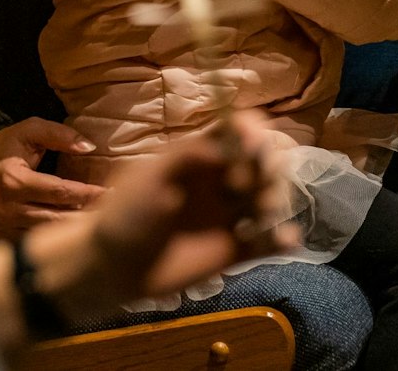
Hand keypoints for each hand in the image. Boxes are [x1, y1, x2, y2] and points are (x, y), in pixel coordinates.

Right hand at [0, 118, 104, 238]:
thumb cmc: (8, 146)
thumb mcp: (31, 130)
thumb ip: (60, 135)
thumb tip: (89, 147)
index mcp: (13, 181)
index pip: (59, 191)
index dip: (88, 193)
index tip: (113, 192)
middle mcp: (7, 209)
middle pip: (57, 218)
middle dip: (88, 214)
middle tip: (116, 211)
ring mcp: (5, 227)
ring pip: (49, 234)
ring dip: (76, 229)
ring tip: (103, 222)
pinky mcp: (6, 237)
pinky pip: (38, 240)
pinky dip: (59, 237)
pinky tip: (80, 231)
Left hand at [31, 111, 295, 312]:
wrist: (110, 268)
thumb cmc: (124, 215)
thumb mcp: (150, 177)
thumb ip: (188, 155)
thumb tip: (229, 143)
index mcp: (201, 156)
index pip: (239, 130)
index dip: (253, 132)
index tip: (251, 147)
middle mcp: (221, 181)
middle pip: (263, 161)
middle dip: (269, 167)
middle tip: (248, 188)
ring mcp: (229, 216)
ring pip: (270, 196)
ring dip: (277, 198)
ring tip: (263, 215)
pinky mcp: (233, 250)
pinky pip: (267, 242)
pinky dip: (283, 238)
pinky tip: (287, 239)